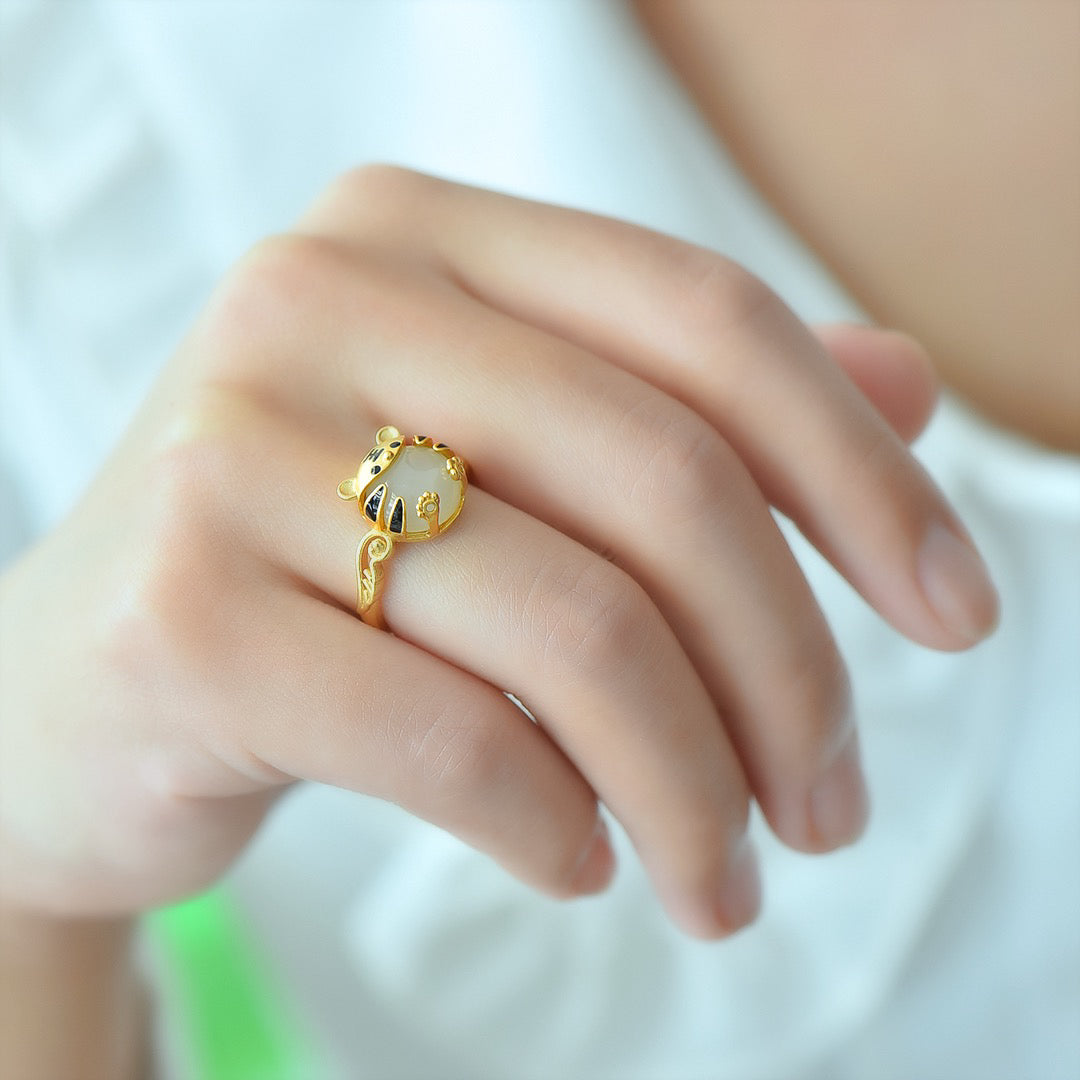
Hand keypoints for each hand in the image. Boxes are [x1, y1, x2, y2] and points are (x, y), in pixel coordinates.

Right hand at [0, 166, 997, 938]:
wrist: (73, 687)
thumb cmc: (321, 569)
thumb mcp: (505, 461)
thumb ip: (693, 409)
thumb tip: (910, 392)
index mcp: (419, 235)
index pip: (706, 322)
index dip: (863, 472)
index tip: (956, 616)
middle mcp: (318, 300)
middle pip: (664, 480)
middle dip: (791, 671)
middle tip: (832, 809)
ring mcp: (233, 448)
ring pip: (577, 629)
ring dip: (691, 784)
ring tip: (723, 879)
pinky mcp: (181, 612)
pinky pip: (453, 737)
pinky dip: (555, 820)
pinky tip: (581, 862)